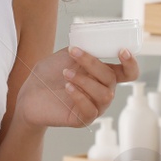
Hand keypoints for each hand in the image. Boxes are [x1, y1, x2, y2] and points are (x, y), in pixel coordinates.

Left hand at [15, 46, 139, 127]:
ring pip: (104, 95)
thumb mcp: (66, 55)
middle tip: (74, 53)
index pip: (128, 72)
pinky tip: (68, 87)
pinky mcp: (82, 119)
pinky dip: (80, 96)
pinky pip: (91, 110)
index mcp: (102, 75)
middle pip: (112, 79)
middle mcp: (102, 91)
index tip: (122, 51)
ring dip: (85, 81)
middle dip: (93, 64)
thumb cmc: (49, 73)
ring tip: (65, 73)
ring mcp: (94, 106)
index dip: (131, 63)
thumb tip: (95, 41)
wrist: (29, 93)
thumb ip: (83, 48)